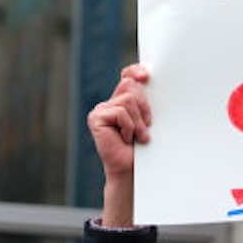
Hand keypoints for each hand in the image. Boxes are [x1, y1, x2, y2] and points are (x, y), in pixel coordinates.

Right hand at [88, 64, 150, 227]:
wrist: (131, 171)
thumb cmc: (142, 148)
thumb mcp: (146, 120)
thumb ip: (143, 101)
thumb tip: (146, 80)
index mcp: (121, 101)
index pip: (127, 77)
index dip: (135, 71)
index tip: (146, 75)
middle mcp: (109, 103)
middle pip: (130, 85)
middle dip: (144, 106)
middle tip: (147, 126)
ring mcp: (100, 110)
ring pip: (128, 100)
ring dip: (139, 122)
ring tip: (138, 137)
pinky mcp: (96, 118)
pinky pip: (120, 112)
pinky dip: (129, 127)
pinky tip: (126, 139)